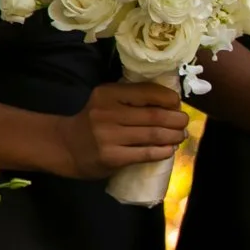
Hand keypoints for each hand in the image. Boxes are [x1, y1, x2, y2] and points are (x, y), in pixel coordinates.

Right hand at [57, 80, 187, 178]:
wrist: (65, 146)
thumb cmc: (94, 122)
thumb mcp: (108, 101)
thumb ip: (133, 98)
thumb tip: (173, 103)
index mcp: (108, 93)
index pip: (148, 92)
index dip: (170, 99)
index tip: (177, 105)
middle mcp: (107, 113)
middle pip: (155, 116)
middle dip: (177, 120)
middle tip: (184, 123)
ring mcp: (108, 136)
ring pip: (154, 135)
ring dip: (174, 136)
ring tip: (180, 136)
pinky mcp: (111, 157)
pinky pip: (146, 153)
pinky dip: (163, 151)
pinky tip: (169, 149)